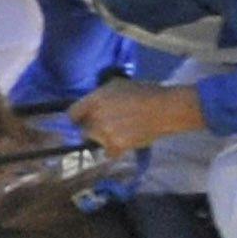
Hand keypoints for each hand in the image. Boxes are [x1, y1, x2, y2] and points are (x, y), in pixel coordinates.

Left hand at [67, 78, 205, 157]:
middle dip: (92, 129)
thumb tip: (93, 104)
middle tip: (106, 126)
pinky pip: (108, 152)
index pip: (72, 113)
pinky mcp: (116, 145)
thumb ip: (101, 95)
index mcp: (95, 99)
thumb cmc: (145, 92)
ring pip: (96, 141)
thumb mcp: (118, 85)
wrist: (164, 109)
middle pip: (83, 130)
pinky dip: (115, 150)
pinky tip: (125, 142)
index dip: (75, 118)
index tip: (80, 121)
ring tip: (120, 133)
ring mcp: (105, 132)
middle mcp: (96, 117)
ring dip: (104, 139)